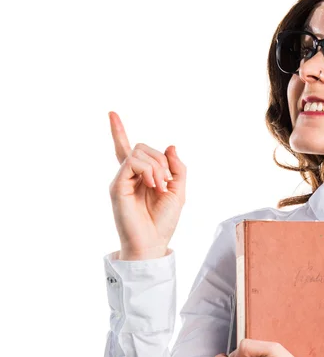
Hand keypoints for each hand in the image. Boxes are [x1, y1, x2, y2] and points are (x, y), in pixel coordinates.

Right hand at [108, 111, 186, 259]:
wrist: (152, 242)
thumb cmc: (164, 220)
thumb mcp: (179, 190)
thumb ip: (177, 167)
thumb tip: (170, 146)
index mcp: (142, 176)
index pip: (129, 149)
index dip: (118, 131)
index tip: (111, 113)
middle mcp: (129, 175)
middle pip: (141, 147)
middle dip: (160, 159)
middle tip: (166, 181)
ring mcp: (121, 179)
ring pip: (139, 151)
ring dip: (157, 167)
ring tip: (160, 187)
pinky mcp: (117, 186)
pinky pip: (132, 163)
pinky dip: (149, 171)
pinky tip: (153, 186)